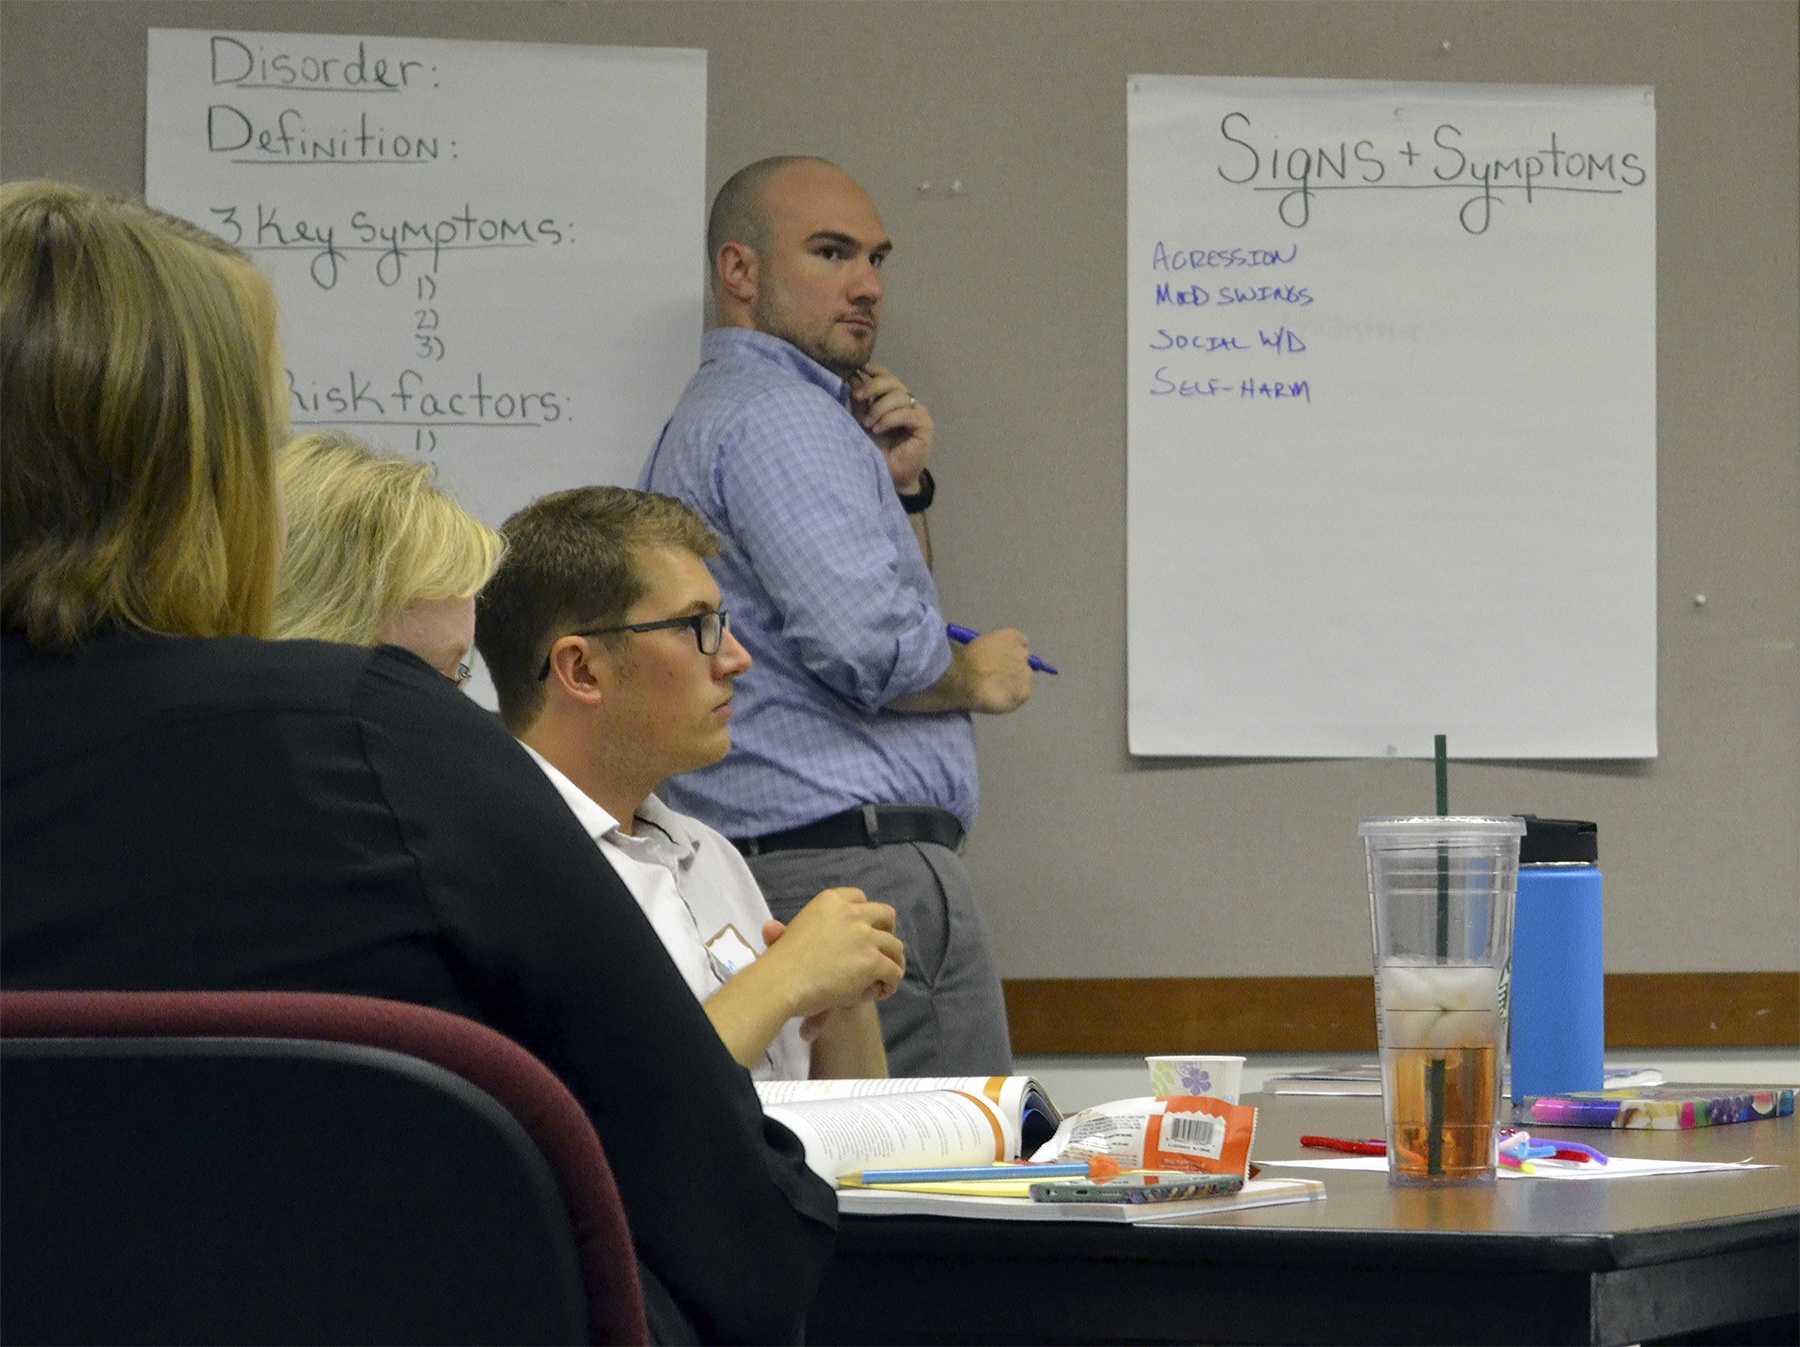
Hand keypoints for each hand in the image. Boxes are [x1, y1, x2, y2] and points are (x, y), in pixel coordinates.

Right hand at [756, 887, 903, 1019]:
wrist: (782, 981)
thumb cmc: (779, 962)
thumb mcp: (785, 936)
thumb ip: (786, 931)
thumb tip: (770, 927)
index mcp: (830, 901)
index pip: (860, 898)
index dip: (866, 916)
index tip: (864, 931)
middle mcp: (852, 913)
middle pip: (886, 915)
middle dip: (887, 932)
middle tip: (879, 952)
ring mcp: (865, 936)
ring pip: (895, 946)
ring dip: (892, 961)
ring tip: (883, 978)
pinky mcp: (872, 961)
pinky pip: (894, 971)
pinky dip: (891, 983)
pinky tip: (881, 992)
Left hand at [851, 362, 933, 493]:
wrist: (889, 476)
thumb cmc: (877, 451)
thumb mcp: (863, 422)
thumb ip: (860, 401)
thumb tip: (852, 378)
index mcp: (894, 399)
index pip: (887, 377)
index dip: (875, 370)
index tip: (860, 369)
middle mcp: (908, 403)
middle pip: (893, 382)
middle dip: (873, 387)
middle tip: (858, 396)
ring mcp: (919, 413)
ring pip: (899, 396)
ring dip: (879, 408)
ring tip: (869, 424)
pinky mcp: (925, 426)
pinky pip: (907, 413)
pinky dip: (890, 419)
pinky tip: (879, 428)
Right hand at [956, 628, 1033, 713]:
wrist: (965, 681)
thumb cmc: (966, 661)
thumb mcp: (978, 646)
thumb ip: (992, 650)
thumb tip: (993, 659)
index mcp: (1011, 637)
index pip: (1020, 642)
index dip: (1010, 651)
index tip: (1002, 659)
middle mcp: (1023, 653)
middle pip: (1022, 661)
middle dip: (1012, 667)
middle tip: (996, 676)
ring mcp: (1026, 674)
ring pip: (1022, 679)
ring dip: (1013, 683)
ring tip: (995, 690)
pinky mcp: (1024, 693)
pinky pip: (1021, 695)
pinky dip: (1012, 698)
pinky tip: (998, 699)